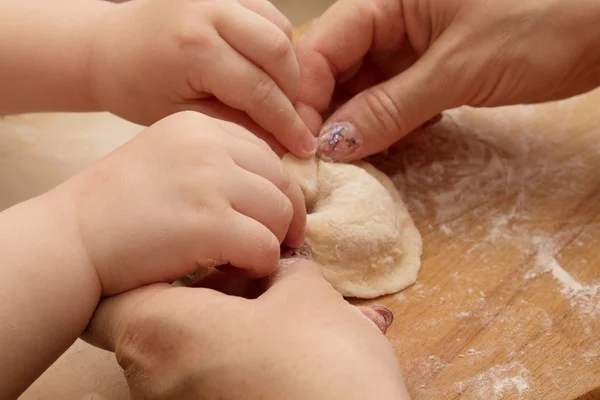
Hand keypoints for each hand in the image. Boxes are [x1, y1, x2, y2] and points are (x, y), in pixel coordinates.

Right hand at [65, 111, 305, 295]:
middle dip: (284, 217)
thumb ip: (217, 162)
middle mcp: (208, 145)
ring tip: (245, 257)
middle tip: (271, 242)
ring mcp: (210, 181)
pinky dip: (260, 265)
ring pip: (280, 214)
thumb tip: (275, 190)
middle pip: (282, 182)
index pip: (266, 154)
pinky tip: (236, 270)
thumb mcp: (169, 160)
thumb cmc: (118, 206)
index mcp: (199, 125)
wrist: (72, 238)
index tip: (269, 216)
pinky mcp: (209, 223)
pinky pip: (265, 247)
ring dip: (271, 242)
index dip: (276, 190)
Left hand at [83, 257, 409, 399]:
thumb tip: (276, 265)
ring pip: (184, 357)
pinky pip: (207, 384)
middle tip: (248, 278)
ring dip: (224, 328)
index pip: (108, 300)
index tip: (190, 257)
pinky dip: (234, 361)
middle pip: (152, 326)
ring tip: (281, 310)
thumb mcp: (304, 293)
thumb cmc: (319, 358)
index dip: (145, 271)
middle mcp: (152, 381)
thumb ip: (278, 269)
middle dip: (200, 296)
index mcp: (159, 333)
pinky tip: (287, 347)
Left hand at [90, 0, 315, 156]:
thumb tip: (281, 141)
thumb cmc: (136, 89)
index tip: (303, 146)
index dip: (286, 122)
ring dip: (288, 66)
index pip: (259, 89)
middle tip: (291, 120)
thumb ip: (236, 125)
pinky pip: (268, 13)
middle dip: (292, 92)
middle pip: (278, 51)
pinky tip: (267, 68)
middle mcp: (209, 10)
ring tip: (278, 96)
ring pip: (279, 29)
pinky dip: (276, 43)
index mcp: (194, 49)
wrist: (107, 49)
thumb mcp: (184, 117)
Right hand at [296, 0, 599, 161]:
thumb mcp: (457, 70)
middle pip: (337, 70)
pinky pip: (395, 103)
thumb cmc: (544, 22)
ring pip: (364, 91)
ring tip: (350, 163)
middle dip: (328, 116)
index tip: (299, 142)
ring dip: (359, 127)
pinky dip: (390, 128)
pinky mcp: (433, 72)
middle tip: (318, 162)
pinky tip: (389, 148)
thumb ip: (390, 107)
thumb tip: (335, 142)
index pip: (323, 45)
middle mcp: (393, 20)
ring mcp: (412, 48)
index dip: (306, 95)